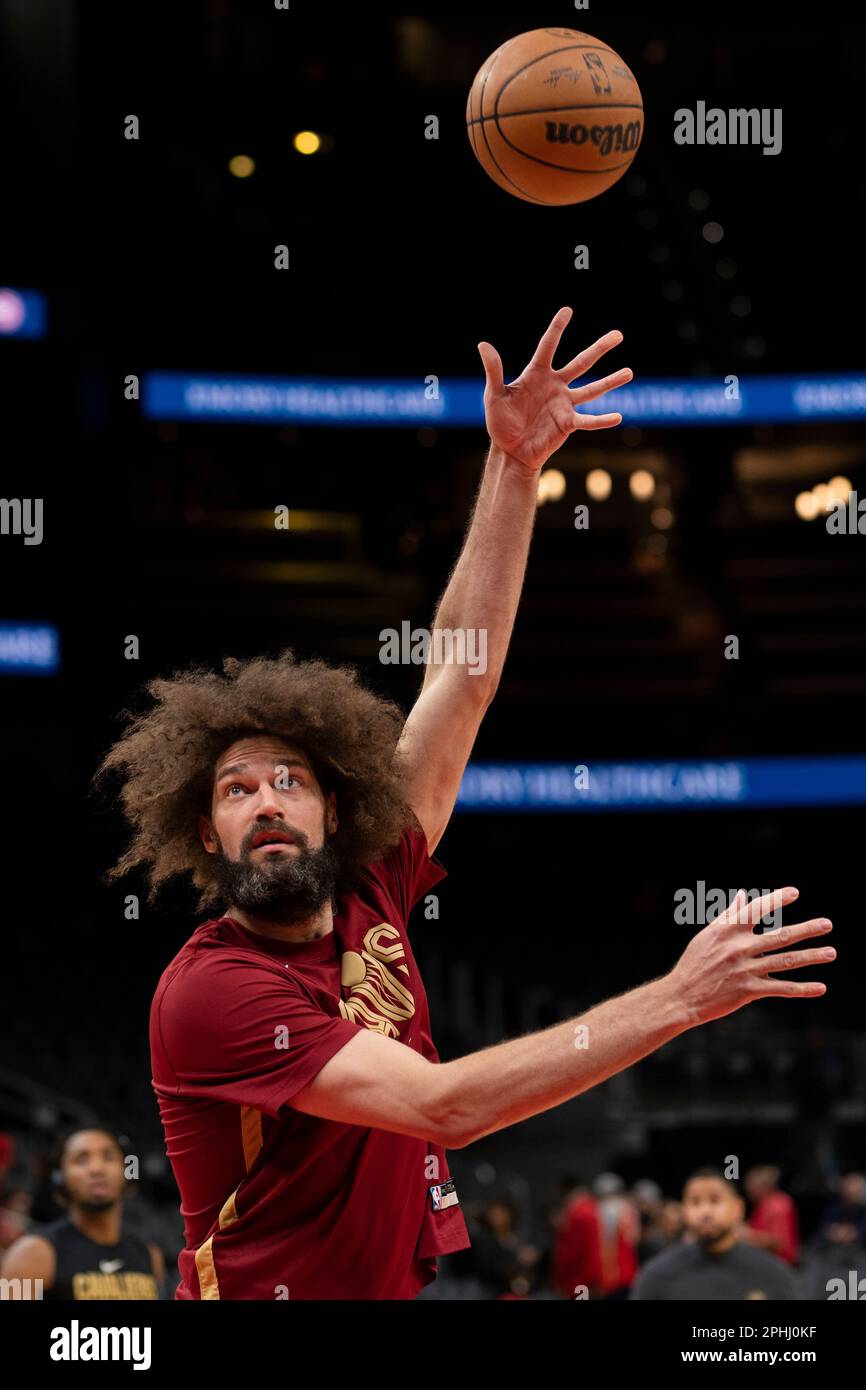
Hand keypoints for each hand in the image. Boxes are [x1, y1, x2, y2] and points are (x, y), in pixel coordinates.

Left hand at [478, 306, 631, 473]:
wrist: (510, 450)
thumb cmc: (501, 421)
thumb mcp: (494, 395)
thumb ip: (493, 371)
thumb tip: (483, 345)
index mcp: (536, 374)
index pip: (548, 346)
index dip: (557, 329)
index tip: (568, 310)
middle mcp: (555, 385)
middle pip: (581, 362)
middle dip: (599, 348)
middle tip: (618, 334)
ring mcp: (564, 404)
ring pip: (592, 389)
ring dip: (611, 381)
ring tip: (629, 371)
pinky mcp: (568, 423)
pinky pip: (588, 420)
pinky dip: (602, 420)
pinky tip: (618, 416)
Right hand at [669, 887, 834, 1026]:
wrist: (682, 995)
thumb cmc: (695, 962)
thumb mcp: (708, 935)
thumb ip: (729, 915)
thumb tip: (742, 895)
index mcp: (727, 930)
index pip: (756, 910)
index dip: (776, 900)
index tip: (795, 893)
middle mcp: (739, 948)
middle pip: (779, 936)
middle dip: (806, 930)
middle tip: (827, 924)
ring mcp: (745, 970)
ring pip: (785, 961)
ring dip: (811, 957)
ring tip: (831, 952)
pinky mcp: (749, 990)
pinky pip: (781, 988)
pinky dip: (802, 989)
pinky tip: (820, 987)